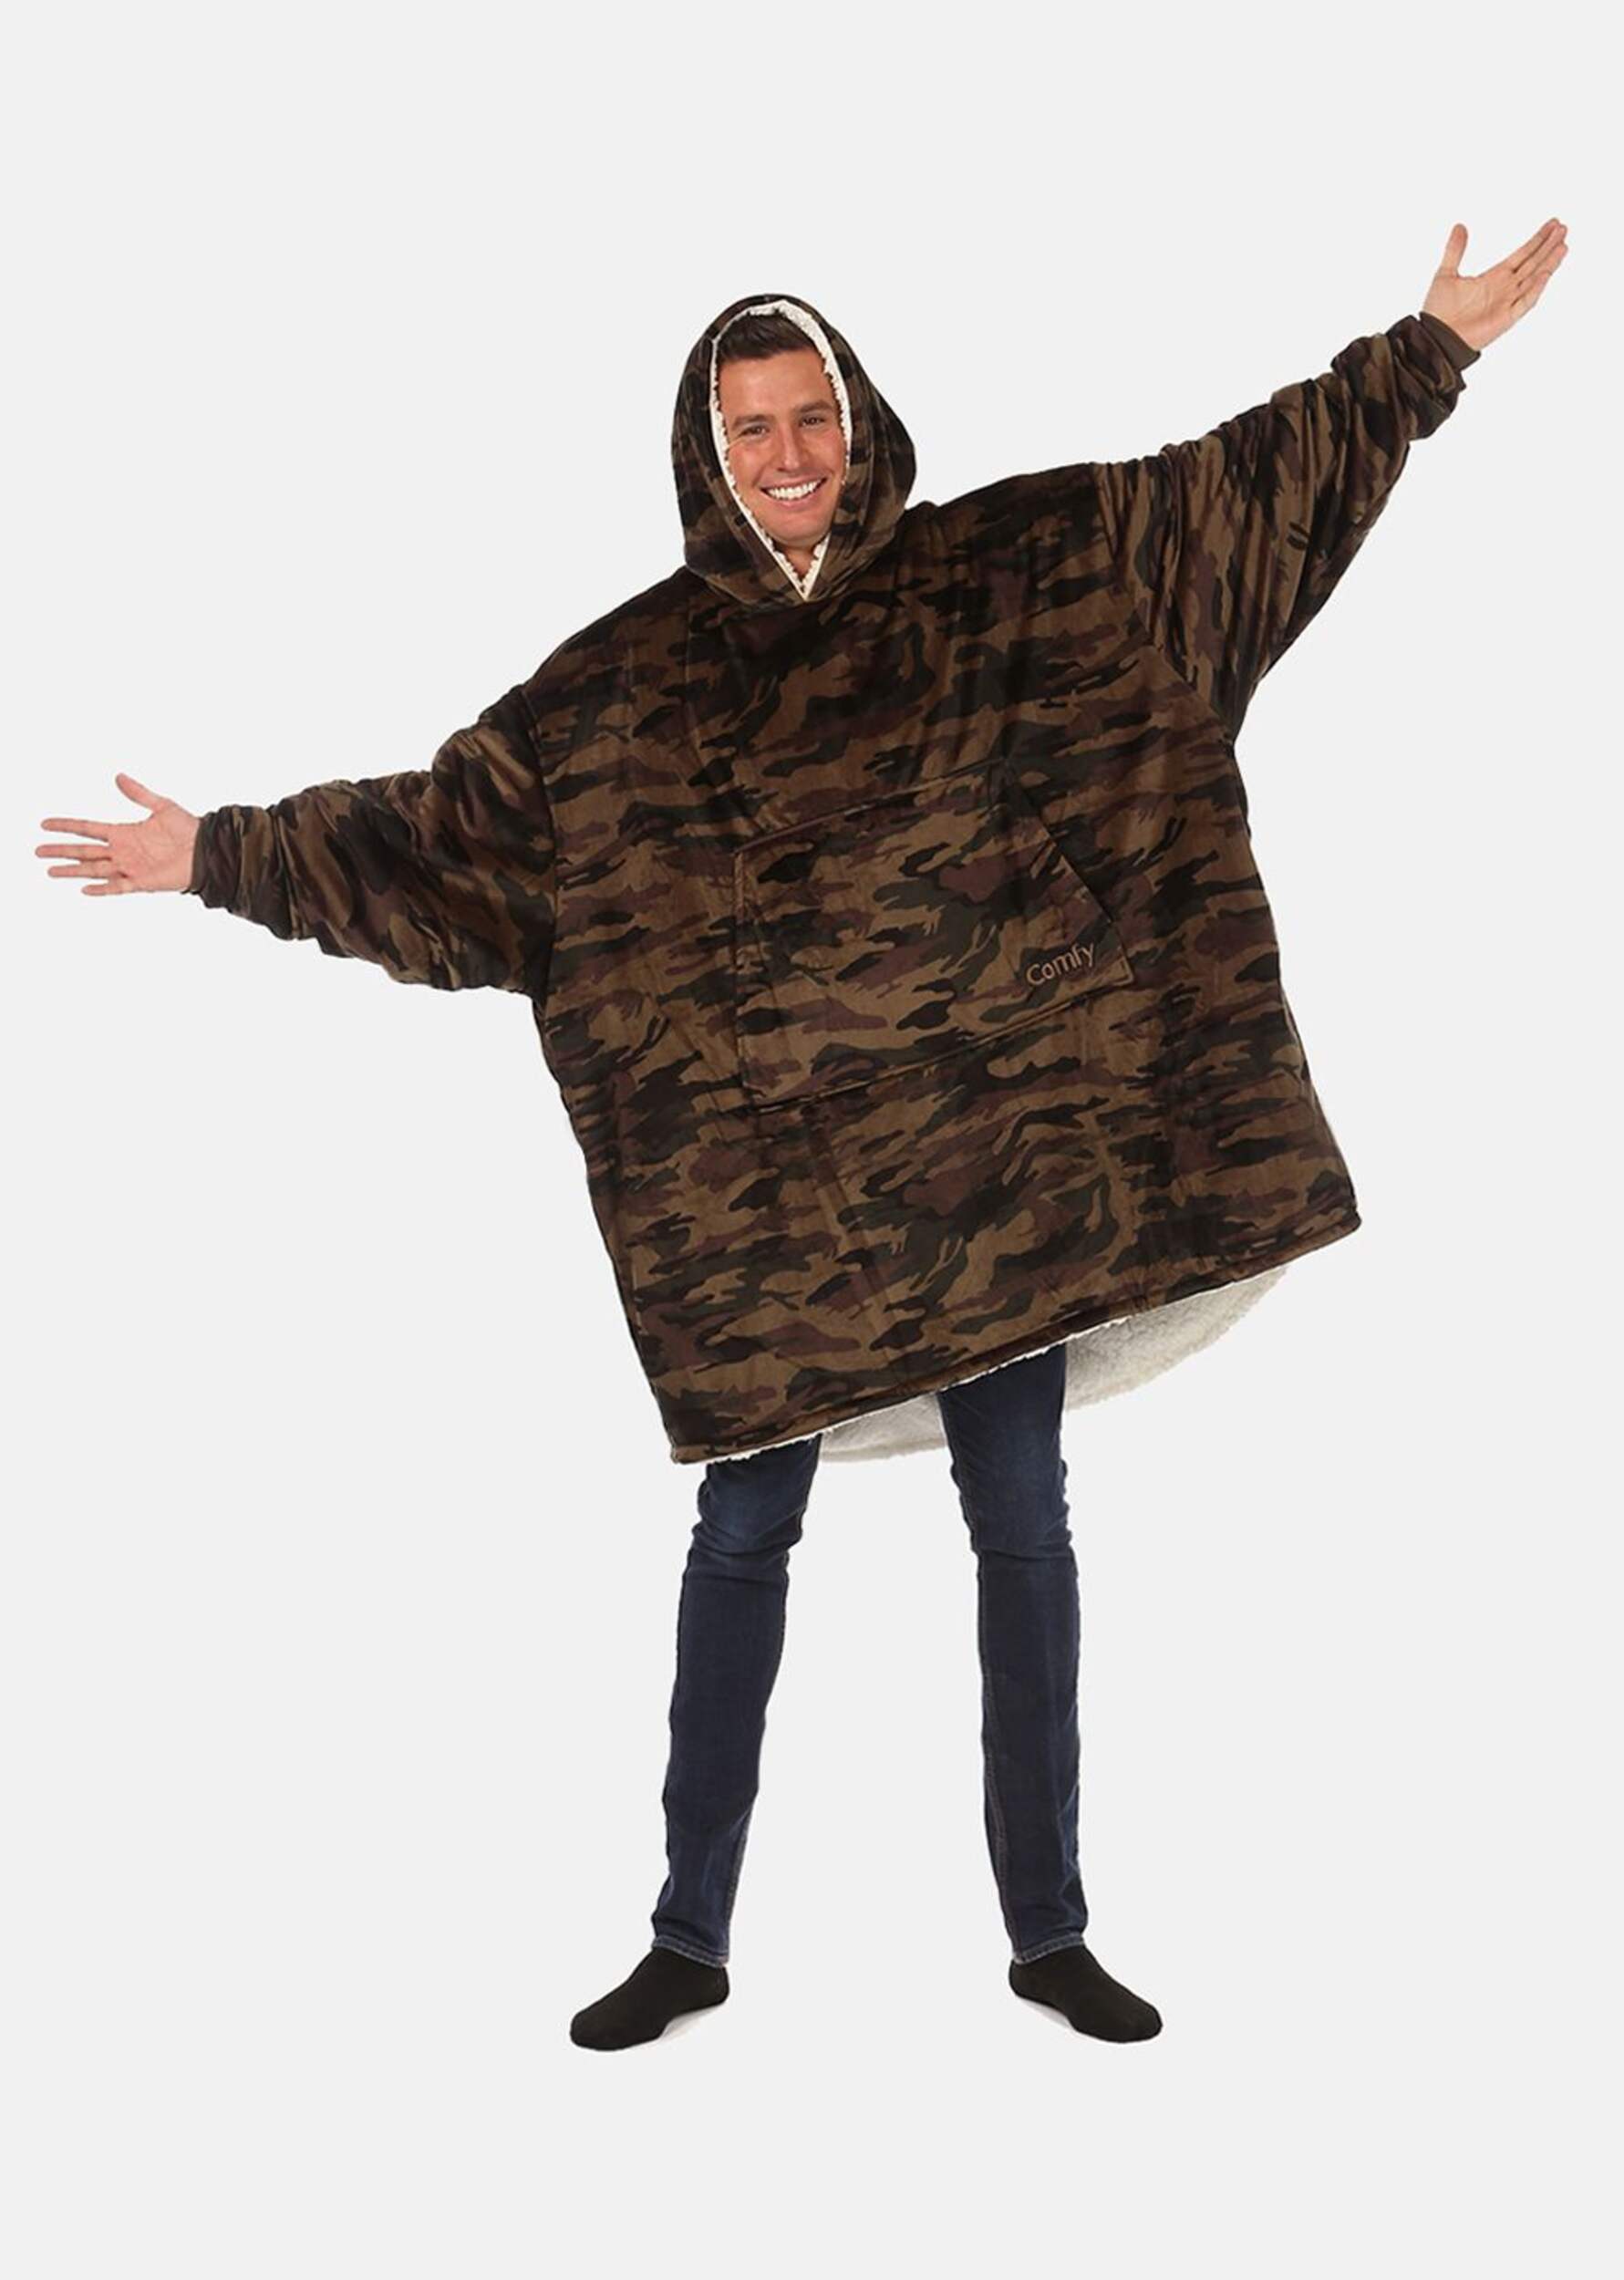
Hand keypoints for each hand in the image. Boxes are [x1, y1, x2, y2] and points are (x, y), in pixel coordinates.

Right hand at [37, 774, 201, 895]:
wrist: (206, 850)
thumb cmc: (187, 829)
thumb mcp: (161, 806)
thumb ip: (138, 793)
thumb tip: (118, 776)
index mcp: (123, 832)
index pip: (87, 828)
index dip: (66, 826)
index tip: (45, 824)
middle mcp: (122, 851)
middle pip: (83, 851)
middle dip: (60, 851)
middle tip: (37, 851)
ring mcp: (130, 867)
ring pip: (93, 869)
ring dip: (72, 870)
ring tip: (50, 871)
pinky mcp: (142, 882)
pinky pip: (117, 887)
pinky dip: (102, 888)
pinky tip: (84, 889)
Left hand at [1422, 217, 1568, 352]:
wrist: (1434, 337)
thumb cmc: (1438, 312)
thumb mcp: (1446, 273)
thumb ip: (1455, 250)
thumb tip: (1459, 226)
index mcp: (1494, 277)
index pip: (1522, 254)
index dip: (1537, 240)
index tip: (1552, 224)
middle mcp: (1504, 288)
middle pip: (1533, 263)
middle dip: (1548, 246)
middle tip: (1563, 228)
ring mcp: (1507, 303)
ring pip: (1534, 279)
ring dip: (1548, 263)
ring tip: (1563, 246)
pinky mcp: (1505, 319)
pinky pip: (1525, 302)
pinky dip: (1535, 289)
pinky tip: (1545, 273)